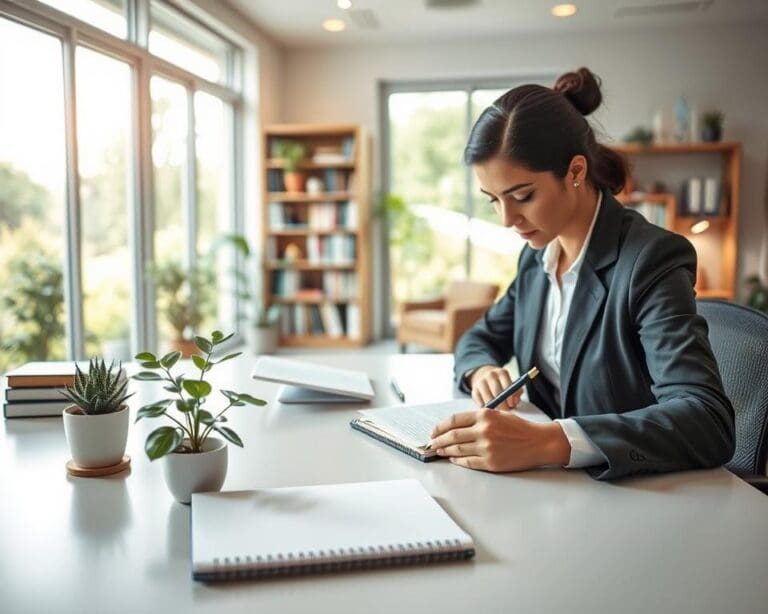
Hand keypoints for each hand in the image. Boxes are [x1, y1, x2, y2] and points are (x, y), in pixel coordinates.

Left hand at [429, 409, 570, 471]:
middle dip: (438, 440)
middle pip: (452, 435)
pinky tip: (453, 459)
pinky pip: (468, 462)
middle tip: (430, 443)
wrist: (539, 442)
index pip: (454, 420)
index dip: (440, 426)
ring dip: (445, 451)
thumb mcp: (499, 415)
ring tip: (439, 451)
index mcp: (485, 415)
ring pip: (458, 449)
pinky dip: (457, 461)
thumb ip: (479, 418)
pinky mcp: (491, 462)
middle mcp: (484, 430)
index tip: (434, 431)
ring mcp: (487, 447)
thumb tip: (455, 426)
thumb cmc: (519, 428)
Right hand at [469, 365, 523, 409]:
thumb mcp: (512, 385)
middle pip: (497, 392)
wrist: (485, 376)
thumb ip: (517, 393)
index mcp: (502, 373)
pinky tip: (491, 409)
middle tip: (506, 411)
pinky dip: (486, 408)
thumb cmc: (503, 384)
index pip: (507, 385)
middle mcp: (490, 375)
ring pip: (488, 398)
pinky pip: (480, 402)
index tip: (512, 405)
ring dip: (494, 407)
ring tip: (499, 411)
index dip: (510, 396)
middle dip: (502, 404)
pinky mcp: (474, 390)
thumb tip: (514, 401)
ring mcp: (481, 382)